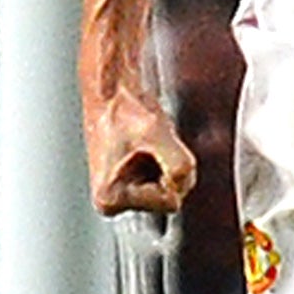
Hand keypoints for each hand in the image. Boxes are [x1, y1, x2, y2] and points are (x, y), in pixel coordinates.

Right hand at [86, 77, 194, 218]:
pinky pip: (166, 180)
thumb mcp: (156, 133)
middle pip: (171, 197)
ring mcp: (122, 194)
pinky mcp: (130, 184)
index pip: (170, 201)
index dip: (171, 172)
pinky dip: (165, 160)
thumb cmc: (124, 109)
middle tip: (151, 144)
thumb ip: (178, 164)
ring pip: (171, 188)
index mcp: (110, 199)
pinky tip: (148, 145)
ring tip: (147, 143)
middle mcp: (112, 202)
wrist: (111, 91)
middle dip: (171, 169)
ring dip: (168, 162)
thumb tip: (183, 182)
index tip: (150, 149)